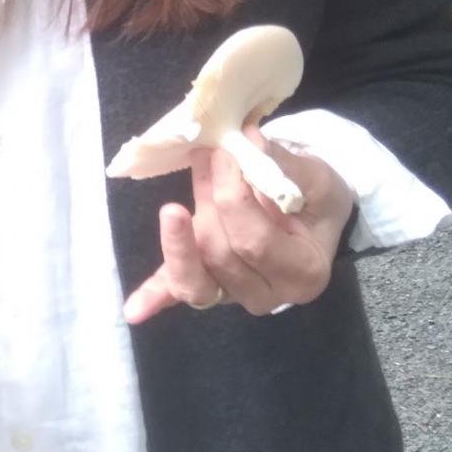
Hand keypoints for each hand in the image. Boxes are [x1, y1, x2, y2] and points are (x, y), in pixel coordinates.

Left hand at [122, 121, 355, 323]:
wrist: (311, 215)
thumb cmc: (316, 198)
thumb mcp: (316, 178)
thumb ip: (285, 165)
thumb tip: (246, 141)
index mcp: (303, 271)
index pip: (255, 242)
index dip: (232, 199)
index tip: (224, 154)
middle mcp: (269, 295)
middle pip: (221, 255)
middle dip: (208, 204)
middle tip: (207, 159)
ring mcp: (234, 296)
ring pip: (195, 275)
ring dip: (179, 234)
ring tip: (178, 200)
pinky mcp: (207, 287)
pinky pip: (178, 292)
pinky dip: (155, 297)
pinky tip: (135, 310)